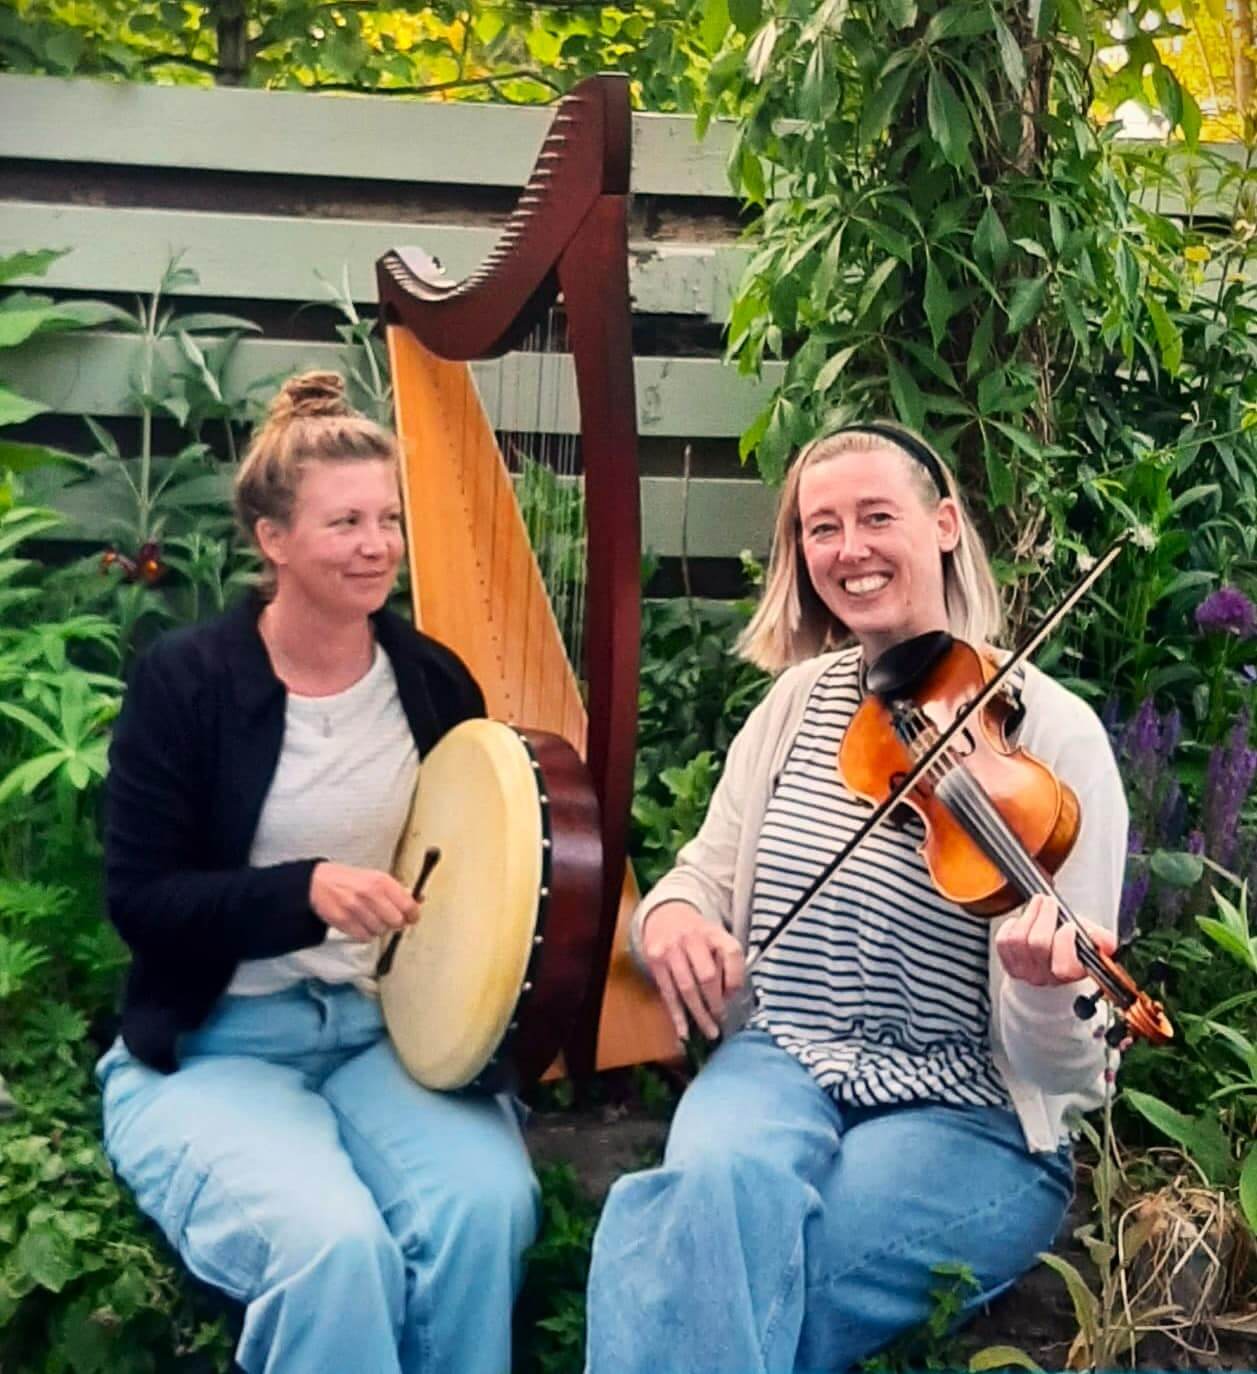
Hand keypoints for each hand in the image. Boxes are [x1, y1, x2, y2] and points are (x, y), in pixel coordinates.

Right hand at [310, 862, 420, 940]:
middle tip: (391, 919)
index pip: (408, 905)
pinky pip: (365, 937)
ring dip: (379, 928)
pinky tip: (361, 924)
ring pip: (381, 931)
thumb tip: (419, 900)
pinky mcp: (345, 921)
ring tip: (371, 918)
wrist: (318, 882)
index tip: (413, 918)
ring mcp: (356, 909)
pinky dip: (366, 934)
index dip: (413, 915)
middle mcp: (370, 894)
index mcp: (381, 881)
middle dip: (396, 923)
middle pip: (396, 922)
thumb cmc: (350, 880)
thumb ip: (397, 890)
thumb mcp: (376, 877)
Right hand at [640, 900, 745, 1039]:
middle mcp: (693, 938)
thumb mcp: (716, 937)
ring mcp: (672, 949)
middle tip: (721, 1020)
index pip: (732, 953)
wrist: (665, 915)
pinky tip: (684, 1030)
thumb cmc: (696, 934)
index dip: (736, 978)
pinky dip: (677, 1015)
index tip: (734, 996)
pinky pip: (668, 993)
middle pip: (707, 976)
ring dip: (699, 1014)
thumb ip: (727, 961)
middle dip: (716, 1004)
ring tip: (709, 1031)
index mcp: (714, 932)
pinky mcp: (656, 961)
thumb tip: (730, 997)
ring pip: (687, 988)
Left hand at [995, 894, 1115, 986]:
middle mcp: (1046, 976)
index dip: (1065, 942)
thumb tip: (1108, 944)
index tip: (1069, 924)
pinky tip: (1021, 920)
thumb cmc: (1068, 949)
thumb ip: (1100, 939)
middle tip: (1048, 902)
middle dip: (1045, 917)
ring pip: (1018, 940)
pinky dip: (1010, 926)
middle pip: (1038, 944)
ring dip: (1028, 915)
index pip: (1064, 966)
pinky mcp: (1008, 963)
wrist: (1047, 963)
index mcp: (1070, 973)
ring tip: (1037, 904)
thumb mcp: (1088, 941)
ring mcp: (1025, 971)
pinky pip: (1003, 941)